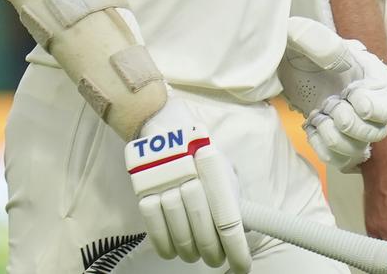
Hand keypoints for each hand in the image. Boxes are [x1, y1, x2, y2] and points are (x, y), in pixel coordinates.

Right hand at [125, 99, 251, 271]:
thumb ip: (230, 195)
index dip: (236, 249)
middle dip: (213, 253)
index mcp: (215, 170)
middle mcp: (189, 177)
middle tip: (217, 259)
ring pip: (180, 236)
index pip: (228, 220)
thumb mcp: (223, 166)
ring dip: (190, 251)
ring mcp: (164, 185)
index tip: (242, 266)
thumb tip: (243, 228)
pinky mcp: (143, 191)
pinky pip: (155, 230)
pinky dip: (166, 245)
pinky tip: (175, 250)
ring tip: (196, 253)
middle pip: (204, 233)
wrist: (163, 127)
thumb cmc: (200, 150)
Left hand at [278, 16, 386, 171]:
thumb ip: (326, 45)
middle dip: (350, 123)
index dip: (376, 108)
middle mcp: (370, 105)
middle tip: (330, 104)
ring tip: (318, 117)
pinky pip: (339, 160)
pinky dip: (323, 149)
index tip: (350, 93)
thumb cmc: (300, 45)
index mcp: (374, 78)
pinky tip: (311, 128)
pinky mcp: (336, 140)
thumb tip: (343, 69)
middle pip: (379, 133)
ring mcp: (354, 126)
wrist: (285, 62)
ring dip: (335, 139)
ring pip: (359, 151)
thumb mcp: (308, 36)